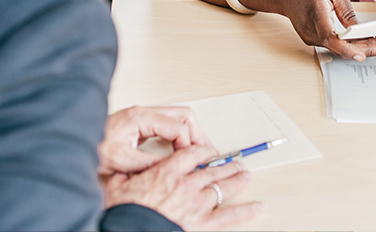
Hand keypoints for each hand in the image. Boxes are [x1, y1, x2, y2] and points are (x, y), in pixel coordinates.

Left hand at [99, 106, 211, 175]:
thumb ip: (147, 162)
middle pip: (183, 115)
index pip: (178, 125)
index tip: (193, 160)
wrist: (76, 138)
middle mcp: (144, 112)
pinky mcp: (142, 123)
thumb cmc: (93, 144)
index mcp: (141, 117)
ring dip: (191, 134)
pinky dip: (181, 135)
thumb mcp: (120, 159)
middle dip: (198, 134)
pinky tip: (183, 148)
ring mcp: (144, 116)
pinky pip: (169, 124)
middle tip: (206, 152)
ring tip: (200, 151)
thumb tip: (170, 166)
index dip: (189, 144)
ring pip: (178, 118)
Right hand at [104, 144, 263, 230]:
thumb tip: (116, 171)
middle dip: (225, 164)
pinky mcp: (203, 224)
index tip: (208, 151)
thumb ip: (121, 177)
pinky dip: (246, 211)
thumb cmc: (124, 213)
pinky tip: (259, 206)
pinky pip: (230, 216)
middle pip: (211, 169)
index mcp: (166, 172)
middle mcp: (186, 184)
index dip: (202, 151)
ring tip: (247, 174)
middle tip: (236, 160)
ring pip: (222, 187)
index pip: (190, 154)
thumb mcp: (116, 187)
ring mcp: (197, 204)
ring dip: (236, 179)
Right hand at [280, 0, 375, 60]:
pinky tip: (360, 42)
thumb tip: (359, 28)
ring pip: (336, 48)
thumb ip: (347, 11)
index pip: (330, 37)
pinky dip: (346, 45)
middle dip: (362, 49)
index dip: (347, 49)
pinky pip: (331, 45)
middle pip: (337, 46)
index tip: (362, 55)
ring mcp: (309, 37)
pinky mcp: (311, 40)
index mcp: (316, 13)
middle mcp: (310, 30)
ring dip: (356, 48)